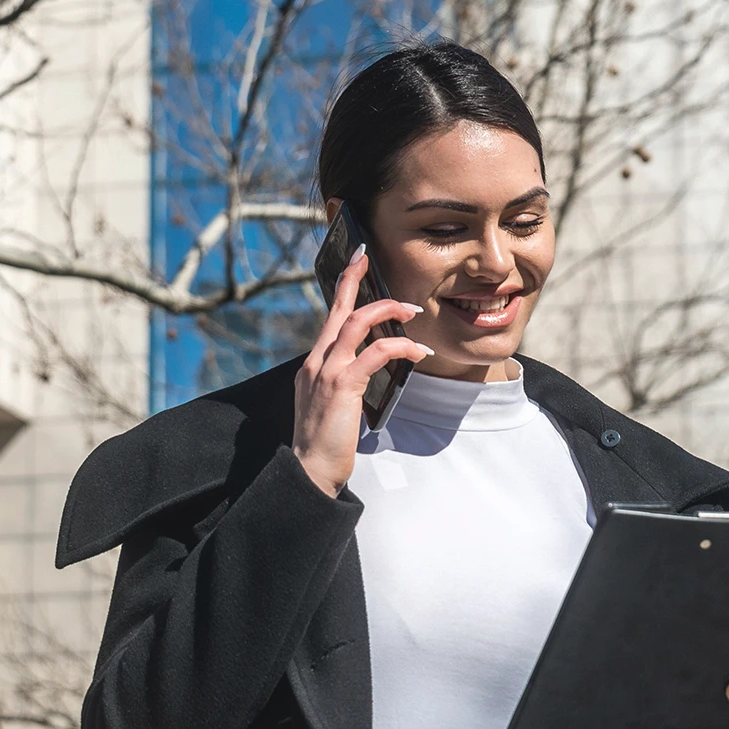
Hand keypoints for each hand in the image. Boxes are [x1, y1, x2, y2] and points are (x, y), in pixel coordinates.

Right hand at [293, 244, 429, 497]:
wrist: (310, 469)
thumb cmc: (324, 442)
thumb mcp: (328, 403)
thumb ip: (341, 380)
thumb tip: (368, 366)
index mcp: (313, 364)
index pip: (329, 318)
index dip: (342, 287)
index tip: (356, 263)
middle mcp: (316, 362)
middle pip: (338, 309)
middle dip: (355, 280)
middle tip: (370, 259)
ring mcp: (327, 372)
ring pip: (356, 323)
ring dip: (387, 311)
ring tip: (412, 311)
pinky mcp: (342, 385)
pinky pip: (375, 353)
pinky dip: (400, 348)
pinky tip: (418, 353)